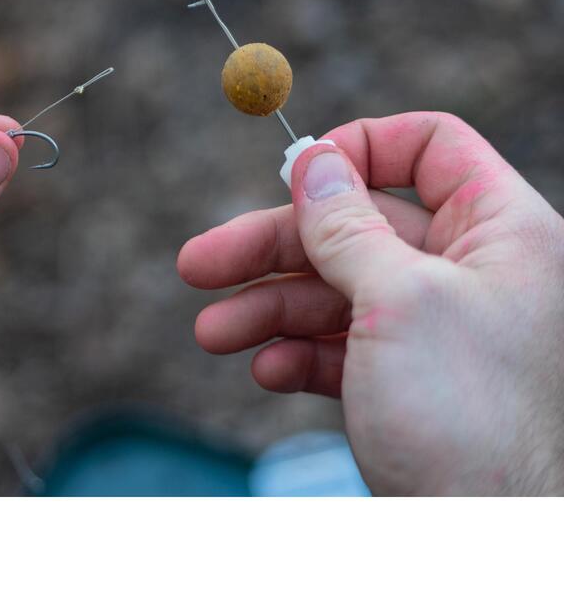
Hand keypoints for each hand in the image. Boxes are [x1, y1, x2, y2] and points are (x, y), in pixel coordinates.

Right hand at [178, 113, 563, 494]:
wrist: (486, 551)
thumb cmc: (467, 418)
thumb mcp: (397, 301)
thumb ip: (348, 224)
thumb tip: (314, 158)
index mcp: (498, 232)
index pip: (432, 148)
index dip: (362, 148)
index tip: (298, 172)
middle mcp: (468, 272)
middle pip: (355, 226)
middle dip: (272, 247)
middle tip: (200, 263)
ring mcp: (432, 327)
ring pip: (335, 291)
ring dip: (268, 308)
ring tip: (212, 333)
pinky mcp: (404, 379)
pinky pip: (340, 348)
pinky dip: (298, 355)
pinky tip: (265, 370)